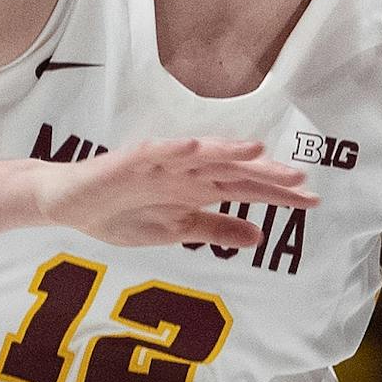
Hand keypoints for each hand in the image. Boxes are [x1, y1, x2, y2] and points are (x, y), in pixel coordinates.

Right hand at [33, 137, 318, 247]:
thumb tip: (259, 236)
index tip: (313, 202)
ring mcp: (160, 162)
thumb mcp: (175, 231)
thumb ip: (215, 229)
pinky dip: (173, 148)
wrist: (68, 204)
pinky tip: (193, 145)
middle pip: (234, 170)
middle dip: (265, 174)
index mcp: (199, 189)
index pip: (247, 190)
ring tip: (257, 150)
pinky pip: (154, 151)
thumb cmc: (123, 213)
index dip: (279, 196)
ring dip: (228, 151)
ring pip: (201, 154)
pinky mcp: (130, 159)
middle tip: (302, 178)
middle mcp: (188, 171)